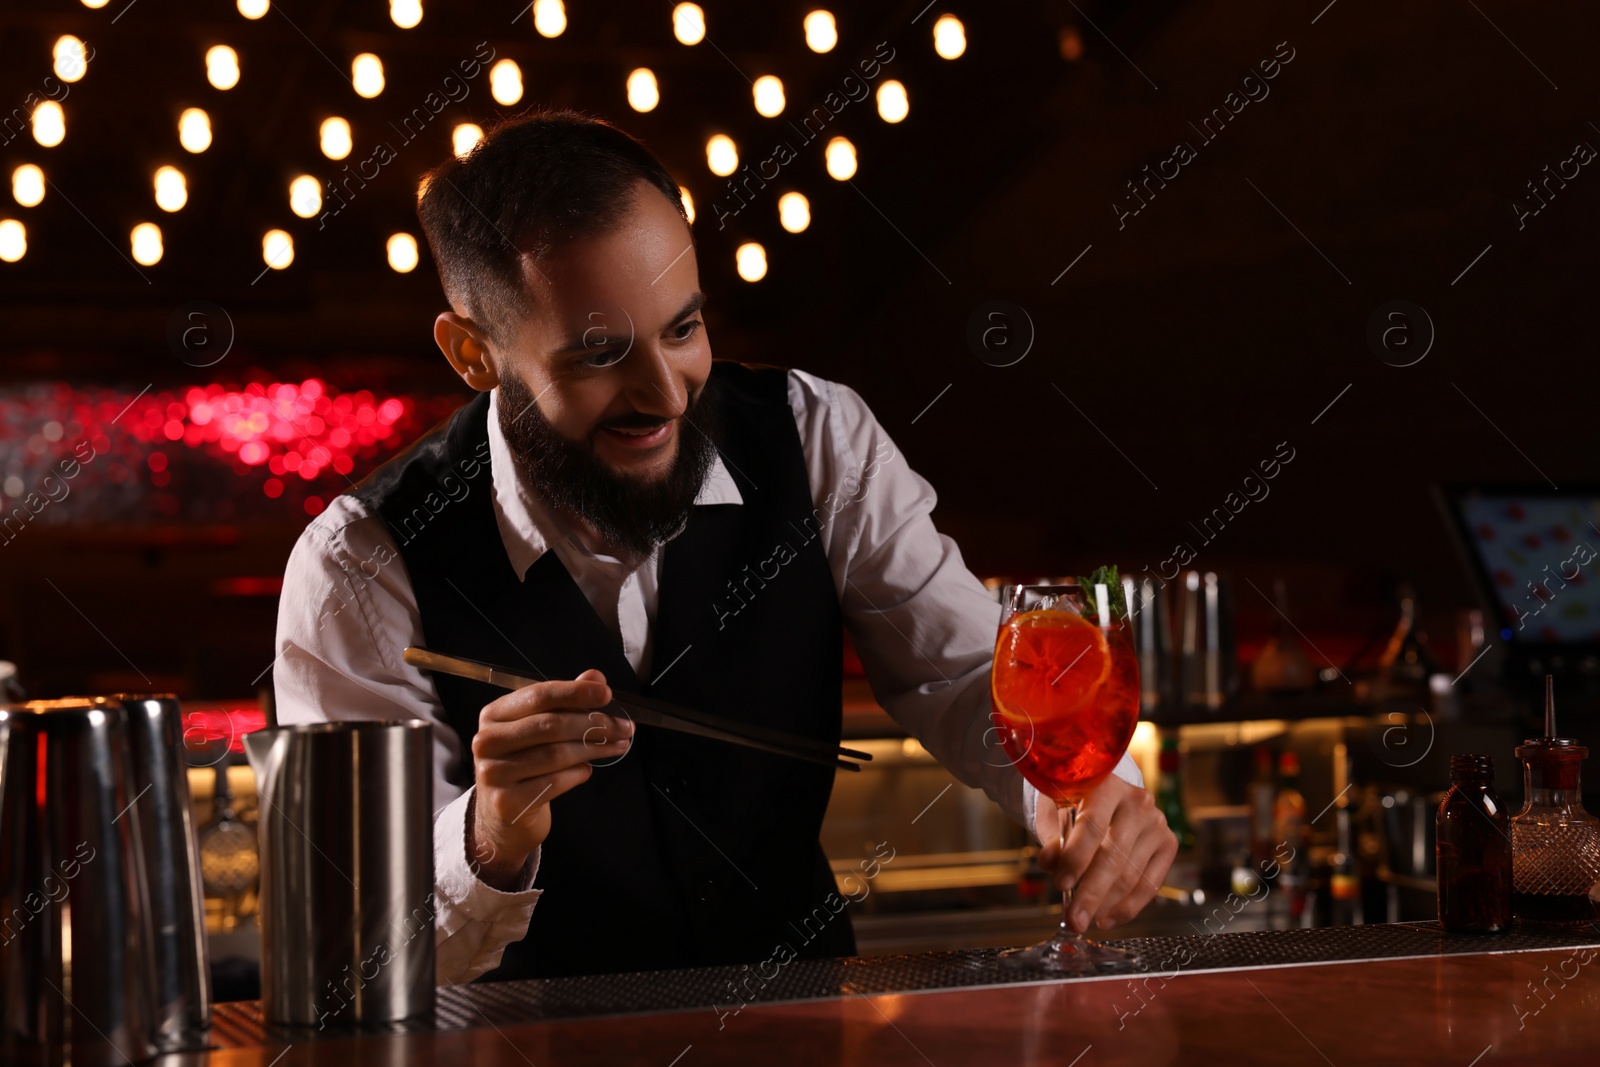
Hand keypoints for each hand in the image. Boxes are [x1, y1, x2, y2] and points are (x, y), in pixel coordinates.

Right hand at [467, 669, 632, 889]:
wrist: (503, 815)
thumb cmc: (525, 764)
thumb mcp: (540, 728)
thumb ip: (566, 702)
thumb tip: (595, 677)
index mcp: (494, 714)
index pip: (539, 695)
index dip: (575, 692)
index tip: (607, 693)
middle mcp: (487, 741)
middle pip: (551, 725)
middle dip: (594, 724)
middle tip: (624, 727)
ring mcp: (493, 772)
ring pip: (556, 754)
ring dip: (594, 749)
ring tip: (617, 746)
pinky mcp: (506, 801)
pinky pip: (554, 782)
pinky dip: (577, 774)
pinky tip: (586, 770)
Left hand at [1035, 773, 1176, 932]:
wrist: (1101, 793)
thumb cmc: (1073, 803)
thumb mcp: (1054, 813)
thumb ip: (1053, 838)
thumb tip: (1050, 863)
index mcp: (1107, 783)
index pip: (1093, 826)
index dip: (1076, 858)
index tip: (1060, 885)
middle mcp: (1138, 801)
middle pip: (1115, 856)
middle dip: (1091, 893)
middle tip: (1074, 920)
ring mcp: (1157, 823)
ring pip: (1131, 874)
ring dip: (1106, 904)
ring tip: (1084, 920)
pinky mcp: (1168, 843)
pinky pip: (1150, 884)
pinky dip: (1127, 907)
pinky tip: (1106, 918)